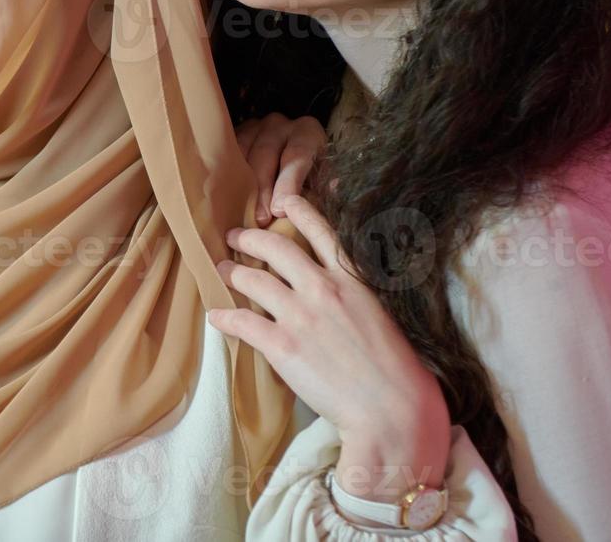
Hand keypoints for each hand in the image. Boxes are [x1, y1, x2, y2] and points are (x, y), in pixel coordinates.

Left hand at [207, 195, 451, 501]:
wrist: (393, 409)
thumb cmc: (395, 370)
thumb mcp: (380, 315)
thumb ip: (352, 295)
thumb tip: (331, 291)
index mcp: (351, 280)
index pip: (321, 232)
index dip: (299, 211)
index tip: (282, 201)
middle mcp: (323, 288)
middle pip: (275, 248)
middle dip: (249, 238)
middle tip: (235, 237)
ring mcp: (300, 315)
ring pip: (253, 280)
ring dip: (232, 273)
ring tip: (222, 270)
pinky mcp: (282, 345)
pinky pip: (242, 323)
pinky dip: (224, 318)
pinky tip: (215, 316)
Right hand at [234, 113, 327, 226]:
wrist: (293, 156)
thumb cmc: (311, 172)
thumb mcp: (323, 176)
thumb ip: (326, 184)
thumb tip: (334, 188)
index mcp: (307, 132)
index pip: (296, 155)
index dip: (288, 183)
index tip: (280, 210)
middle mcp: (280, 125)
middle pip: (266, 154)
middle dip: (262, 188)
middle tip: (260, 219)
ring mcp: (254, 127)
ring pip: (243, 152)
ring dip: (240, 183)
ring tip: (240, 212)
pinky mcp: (235, 134)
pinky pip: (227, 152)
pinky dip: (225, 174)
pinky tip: (226, 196)